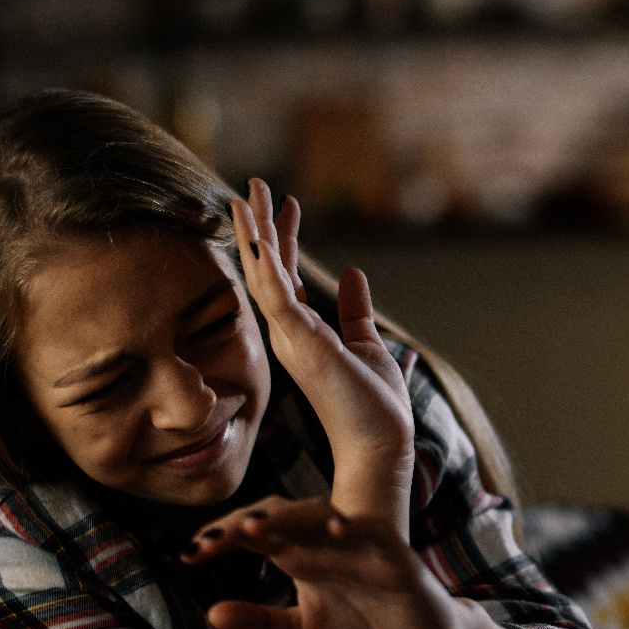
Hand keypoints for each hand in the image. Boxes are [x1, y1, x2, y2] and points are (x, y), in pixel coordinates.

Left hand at [185, 496, 475, 628]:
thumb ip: (260, 623)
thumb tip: (211, 613)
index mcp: (301, 556)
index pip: (256, 534)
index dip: (223, 537)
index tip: (188, 554)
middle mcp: (326, 543)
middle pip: (282, 516)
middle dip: (248, 523)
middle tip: (213, 539)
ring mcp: (361, 545)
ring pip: (322, 517)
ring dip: (291, 519)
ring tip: (257, 526)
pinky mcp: (396, 556)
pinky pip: (374, 536)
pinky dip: (356, 531)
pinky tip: (336, 531)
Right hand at [231, 179, 413, 530]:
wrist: (380, 445)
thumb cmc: (372, 405)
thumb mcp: (367, 343)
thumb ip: (354, 311)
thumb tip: (355, 274)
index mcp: (303, 332)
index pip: (287, 275)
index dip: (286, 237)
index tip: (288, 201)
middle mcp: (290, 333)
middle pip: (267, 269)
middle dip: (260, 225)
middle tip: (253, 183)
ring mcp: (292, 339)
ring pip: (265, 277)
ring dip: (256, 235)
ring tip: (248, 195)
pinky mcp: (302, 345)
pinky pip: (279, 298)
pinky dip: (269, 266)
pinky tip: (262, 236)